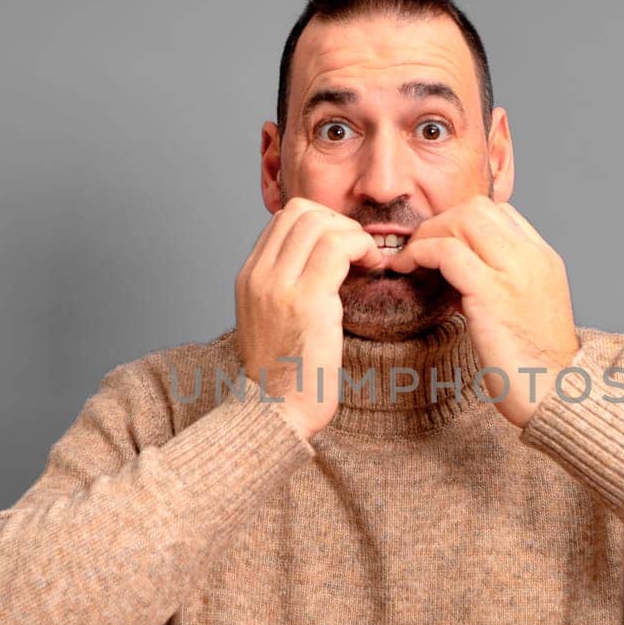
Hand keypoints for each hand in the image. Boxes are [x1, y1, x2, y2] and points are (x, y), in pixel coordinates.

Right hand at [235, 198, 384, 440]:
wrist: (275, 413)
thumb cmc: (285, 376)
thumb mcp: (274, 321)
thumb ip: (288, 288)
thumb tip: (323, 264)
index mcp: (249, 277)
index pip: (285, 219)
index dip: (323, 222)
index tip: (345, 248)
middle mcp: (258, 275)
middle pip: (300, 211)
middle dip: (339, 222)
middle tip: (360, 251)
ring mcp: (278, 285)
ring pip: (319, 222)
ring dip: (353, 235)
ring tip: (368, 261)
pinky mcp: (305, 300)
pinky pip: (338, 247)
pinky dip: (362, 248)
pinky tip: (374, 269)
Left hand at [386, 196, 579, 427]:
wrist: (558, 395)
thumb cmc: (536, 367)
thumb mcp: (526, 312)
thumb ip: (502, 286)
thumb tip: (461, 278)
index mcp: (543, 260)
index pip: (500, 213)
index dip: (461, 223)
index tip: (440, 246)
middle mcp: (532, 258)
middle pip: (478, 208)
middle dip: (440, 223)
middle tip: (418, 250)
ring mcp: (515, 272)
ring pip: (463, 219)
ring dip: (428, 234)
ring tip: (409, 259)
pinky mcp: (492, 293)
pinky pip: (447, 252)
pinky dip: (420, 253)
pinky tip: (406, 269)